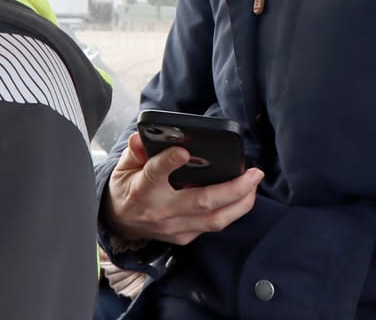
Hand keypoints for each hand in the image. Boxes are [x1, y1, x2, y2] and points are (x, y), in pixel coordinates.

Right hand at [102, 131, 263, 244]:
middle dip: (233, 188)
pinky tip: (242, 197)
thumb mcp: (124, 166)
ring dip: (240, 203)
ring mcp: (174, 227)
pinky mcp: (184, 237)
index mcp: (142, 189)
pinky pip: (212, 226)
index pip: (155, 174)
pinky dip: (231, 212)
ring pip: (214, 219)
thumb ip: (136, 151)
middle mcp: (161, 210)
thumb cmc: (127, 188)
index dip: (169, 162)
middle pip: (201, 201)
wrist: (121, 224)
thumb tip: (141, 138)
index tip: (183, 151)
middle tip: (254, 172)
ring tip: (254, 184)